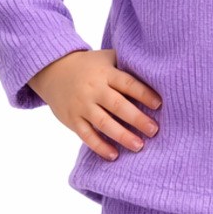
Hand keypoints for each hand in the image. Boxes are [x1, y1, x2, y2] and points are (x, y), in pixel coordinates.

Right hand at [27, 49, 160, 161]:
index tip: (159, 104)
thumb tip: (158, 72)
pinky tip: (114, 155)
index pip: (127, 83)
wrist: (53, 70)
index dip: (143, 93)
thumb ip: (127, 64)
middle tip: (154, 130)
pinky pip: (87, 135)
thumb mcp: (106, 58)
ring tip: (139, 146)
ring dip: (122, 136)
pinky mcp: (72, 119)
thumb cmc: (89, 66)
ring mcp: (82, 105)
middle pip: (117, 105)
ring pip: (103, 123)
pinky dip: (100, 146)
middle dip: (137, 118)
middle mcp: (94, 89)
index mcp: (105, 73)